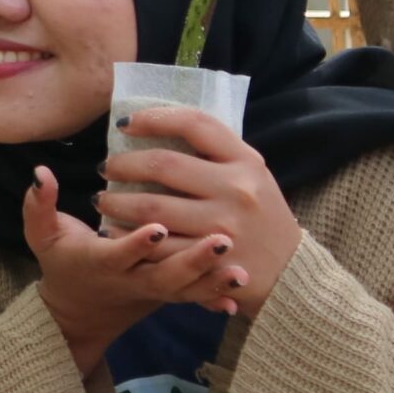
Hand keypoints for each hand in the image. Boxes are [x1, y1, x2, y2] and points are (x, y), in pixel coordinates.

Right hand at [26, 166, 242, 374]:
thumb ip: (38, 205)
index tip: (158, 227)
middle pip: (163, 277)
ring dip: (213, 280)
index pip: (119, 254)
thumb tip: (40, 174)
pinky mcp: (170, 293)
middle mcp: (131, 280)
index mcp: (101, 262)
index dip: (137, 244)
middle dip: (193, 262)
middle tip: (221, 242)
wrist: (82, 309)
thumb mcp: (43, 235)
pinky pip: (194, 296)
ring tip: (240, 270)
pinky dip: (217, 294)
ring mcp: (153, 290)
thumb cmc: (64, 261)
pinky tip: (241, 287)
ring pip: (185, 290)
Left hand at [91, 106, 300, 311]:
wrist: (290, 274)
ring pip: (152, 207)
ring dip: (116, 201)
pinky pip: (155, 246)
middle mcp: (236, 190)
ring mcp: (222, 227)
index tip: (125, 124)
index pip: (194, 124)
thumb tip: (160, 124)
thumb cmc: (261, 217)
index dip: (154, 118)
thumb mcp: (252, 175)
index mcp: (246, 162)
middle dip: (124, 164)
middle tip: (106, 168)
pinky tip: (112, 229)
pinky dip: (126, 236)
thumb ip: (216, 153)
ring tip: (102, 199)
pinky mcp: (209, 262)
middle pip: (163, 165)